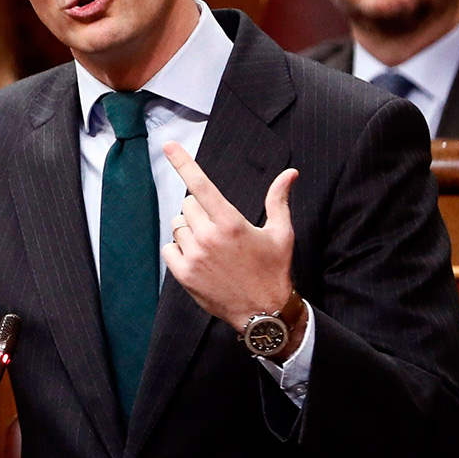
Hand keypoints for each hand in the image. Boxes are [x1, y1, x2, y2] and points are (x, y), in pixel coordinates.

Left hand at [160, 141, 297, 335]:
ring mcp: (194, 256)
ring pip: (177, 226)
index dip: (183, 163)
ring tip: (211, 247)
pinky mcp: (184, 274)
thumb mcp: (281, 233)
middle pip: (188, 205)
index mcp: (231, 222)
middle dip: (200, 211)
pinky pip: (169, 248)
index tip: (168, 145)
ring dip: (189, 231)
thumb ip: (278, 200)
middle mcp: (209, 237)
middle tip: (218, 228)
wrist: (263, 312)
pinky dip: (179, 250)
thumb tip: (290, 173)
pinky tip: (199, 259)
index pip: (202, 185)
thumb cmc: (273, 269)